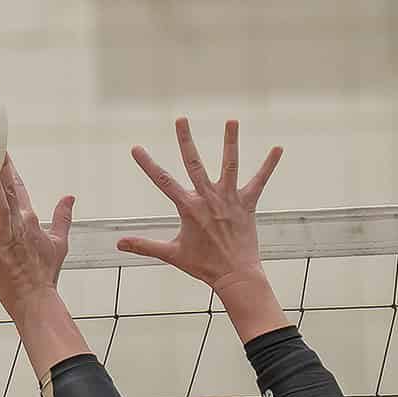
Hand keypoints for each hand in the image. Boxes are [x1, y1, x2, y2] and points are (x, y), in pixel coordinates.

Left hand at [0, 158, 73, 317]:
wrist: (36, 300)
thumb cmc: (45, 275)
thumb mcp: (59, 243)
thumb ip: (63, 217)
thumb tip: (70, 197)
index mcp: (30, 220)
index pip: (19, 188)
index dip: (10, 169)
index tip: (2, 152)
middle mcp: (17, 224)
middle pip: (7, 189)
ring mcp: (2, 237)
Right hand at [118, 116, 281, 288]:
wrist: (234, 277)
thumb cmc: (203, 267)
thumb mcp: (172, 255)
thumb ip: (145, 245)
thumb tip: (119, 244)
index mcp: (189, 208)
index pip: (163, 181)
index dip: (148, 165)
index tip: (136, 148)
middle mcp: (208, 199)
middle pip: (194, 164)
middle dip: (186, 140)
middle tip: (181, 119)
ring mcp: (229, 200)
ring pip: (229, 165)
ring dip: (230, 142)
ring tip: (232, 120)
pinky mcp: (247, 204)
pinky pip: (259, 181)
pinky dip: (269, 165)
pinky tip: (278, 149)